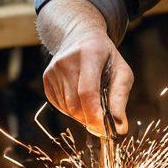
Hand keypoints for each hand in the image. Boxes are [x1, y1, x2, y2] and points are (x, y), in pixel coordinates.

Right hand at [40, 19, 132, 137]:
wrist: (80, 37)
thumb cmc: (106, 57)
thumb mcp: (121, 71)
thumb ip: (120, 98)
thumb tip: (120, 128)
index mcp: (89, 54)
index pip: (87, 91)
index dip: (95, 114)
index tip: (105, 129)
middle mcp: (67, 61)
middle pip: (76, 104)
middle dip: (90, 118)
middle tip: (103, 121)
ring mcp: (53, 69)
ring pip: (67, 108)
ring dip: (83, 114)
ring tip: (93, 101)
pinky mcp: (46, 78)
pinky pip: (60, 105)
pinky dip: (73, 110)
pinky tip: (81, 97)